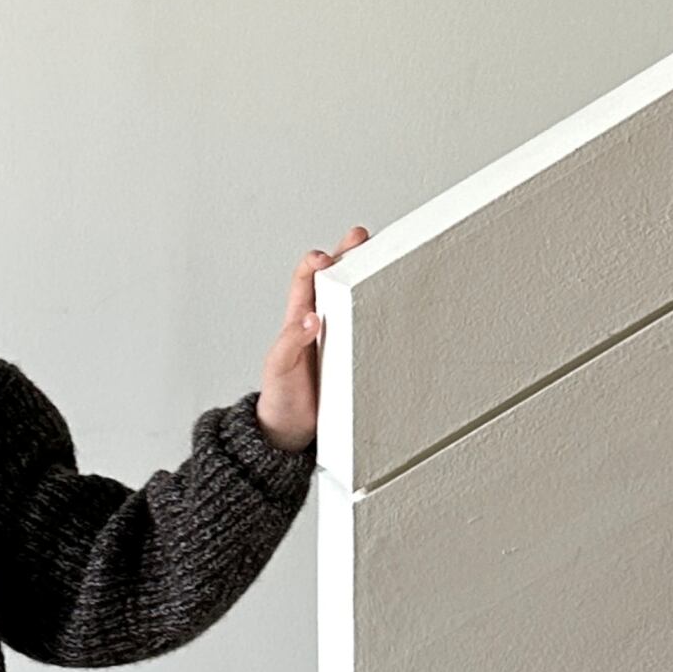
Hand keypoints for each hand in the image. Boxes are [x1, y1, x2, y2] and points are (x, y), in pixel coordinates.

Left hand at [256, 227, 369, 451]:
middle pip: (333, 282)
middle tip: (362, 237)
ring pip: (352, 300)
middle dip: (347, 255)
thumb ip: (290, 344)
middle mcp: (319, 325)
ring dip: (364, 277)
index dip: (314, 264)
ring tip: (382, 255)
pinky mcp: (353, 356)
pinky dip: (377, 309)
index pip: (304, 283)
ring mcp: (338, 339)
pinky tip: (394, 299)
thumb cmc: (280, 400)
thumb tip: (309, 319)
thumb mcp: (278, 370)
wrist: (290, 434)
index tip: (326, 257)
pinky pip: (366, 327)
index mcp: (297, 322)